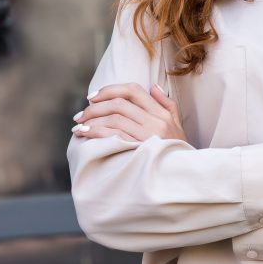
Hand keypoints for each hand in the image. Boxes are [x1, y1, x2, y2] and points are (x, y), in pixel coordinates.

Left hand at [71, 83, 187, 142]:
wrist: (183, 176)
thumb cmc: (177, 151)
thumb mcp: (177, 125)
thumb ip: (166, 104)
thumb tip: (153, 86)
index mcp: (162, 112)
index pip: (133, 90)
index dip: (110, 90)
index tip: (93, 97)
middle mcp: (156, 121)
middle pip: (119, 104)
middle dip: (95, 107)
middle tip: (81, 115)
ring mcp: (149, 135)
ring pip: (115, 118)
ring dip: (92, 121)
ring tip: (79, 126)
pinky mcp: (140, 150)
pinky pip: (115, 135)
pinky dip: (96, 132)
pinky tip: (86, 134)